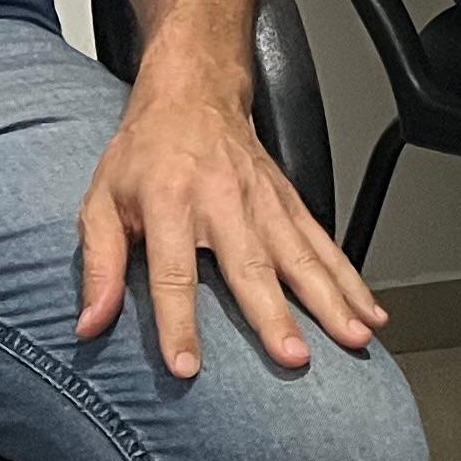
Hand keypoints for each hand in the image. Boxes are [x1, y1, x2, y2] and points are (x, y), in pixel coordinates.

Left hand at [74, 85, 384, 379]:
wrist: (194, 93)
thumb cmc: (144, 154)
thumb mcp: (100, 202)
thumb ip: (99, 266)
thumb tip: (90, 325)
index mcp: (169, 203)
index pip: (172, 272)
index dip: (178, 321)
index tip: (187, 367)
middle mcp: (222, 201)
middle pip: (251, 265)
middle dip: (275, 315)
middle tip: (293, 357)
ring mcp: (264, 201)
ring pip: (302, 256)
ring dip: (329, 300)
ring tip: (352, 340)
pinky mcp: (291, 202)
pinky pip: (325, 244)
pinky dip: (351, 280)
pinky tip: (370, 312)